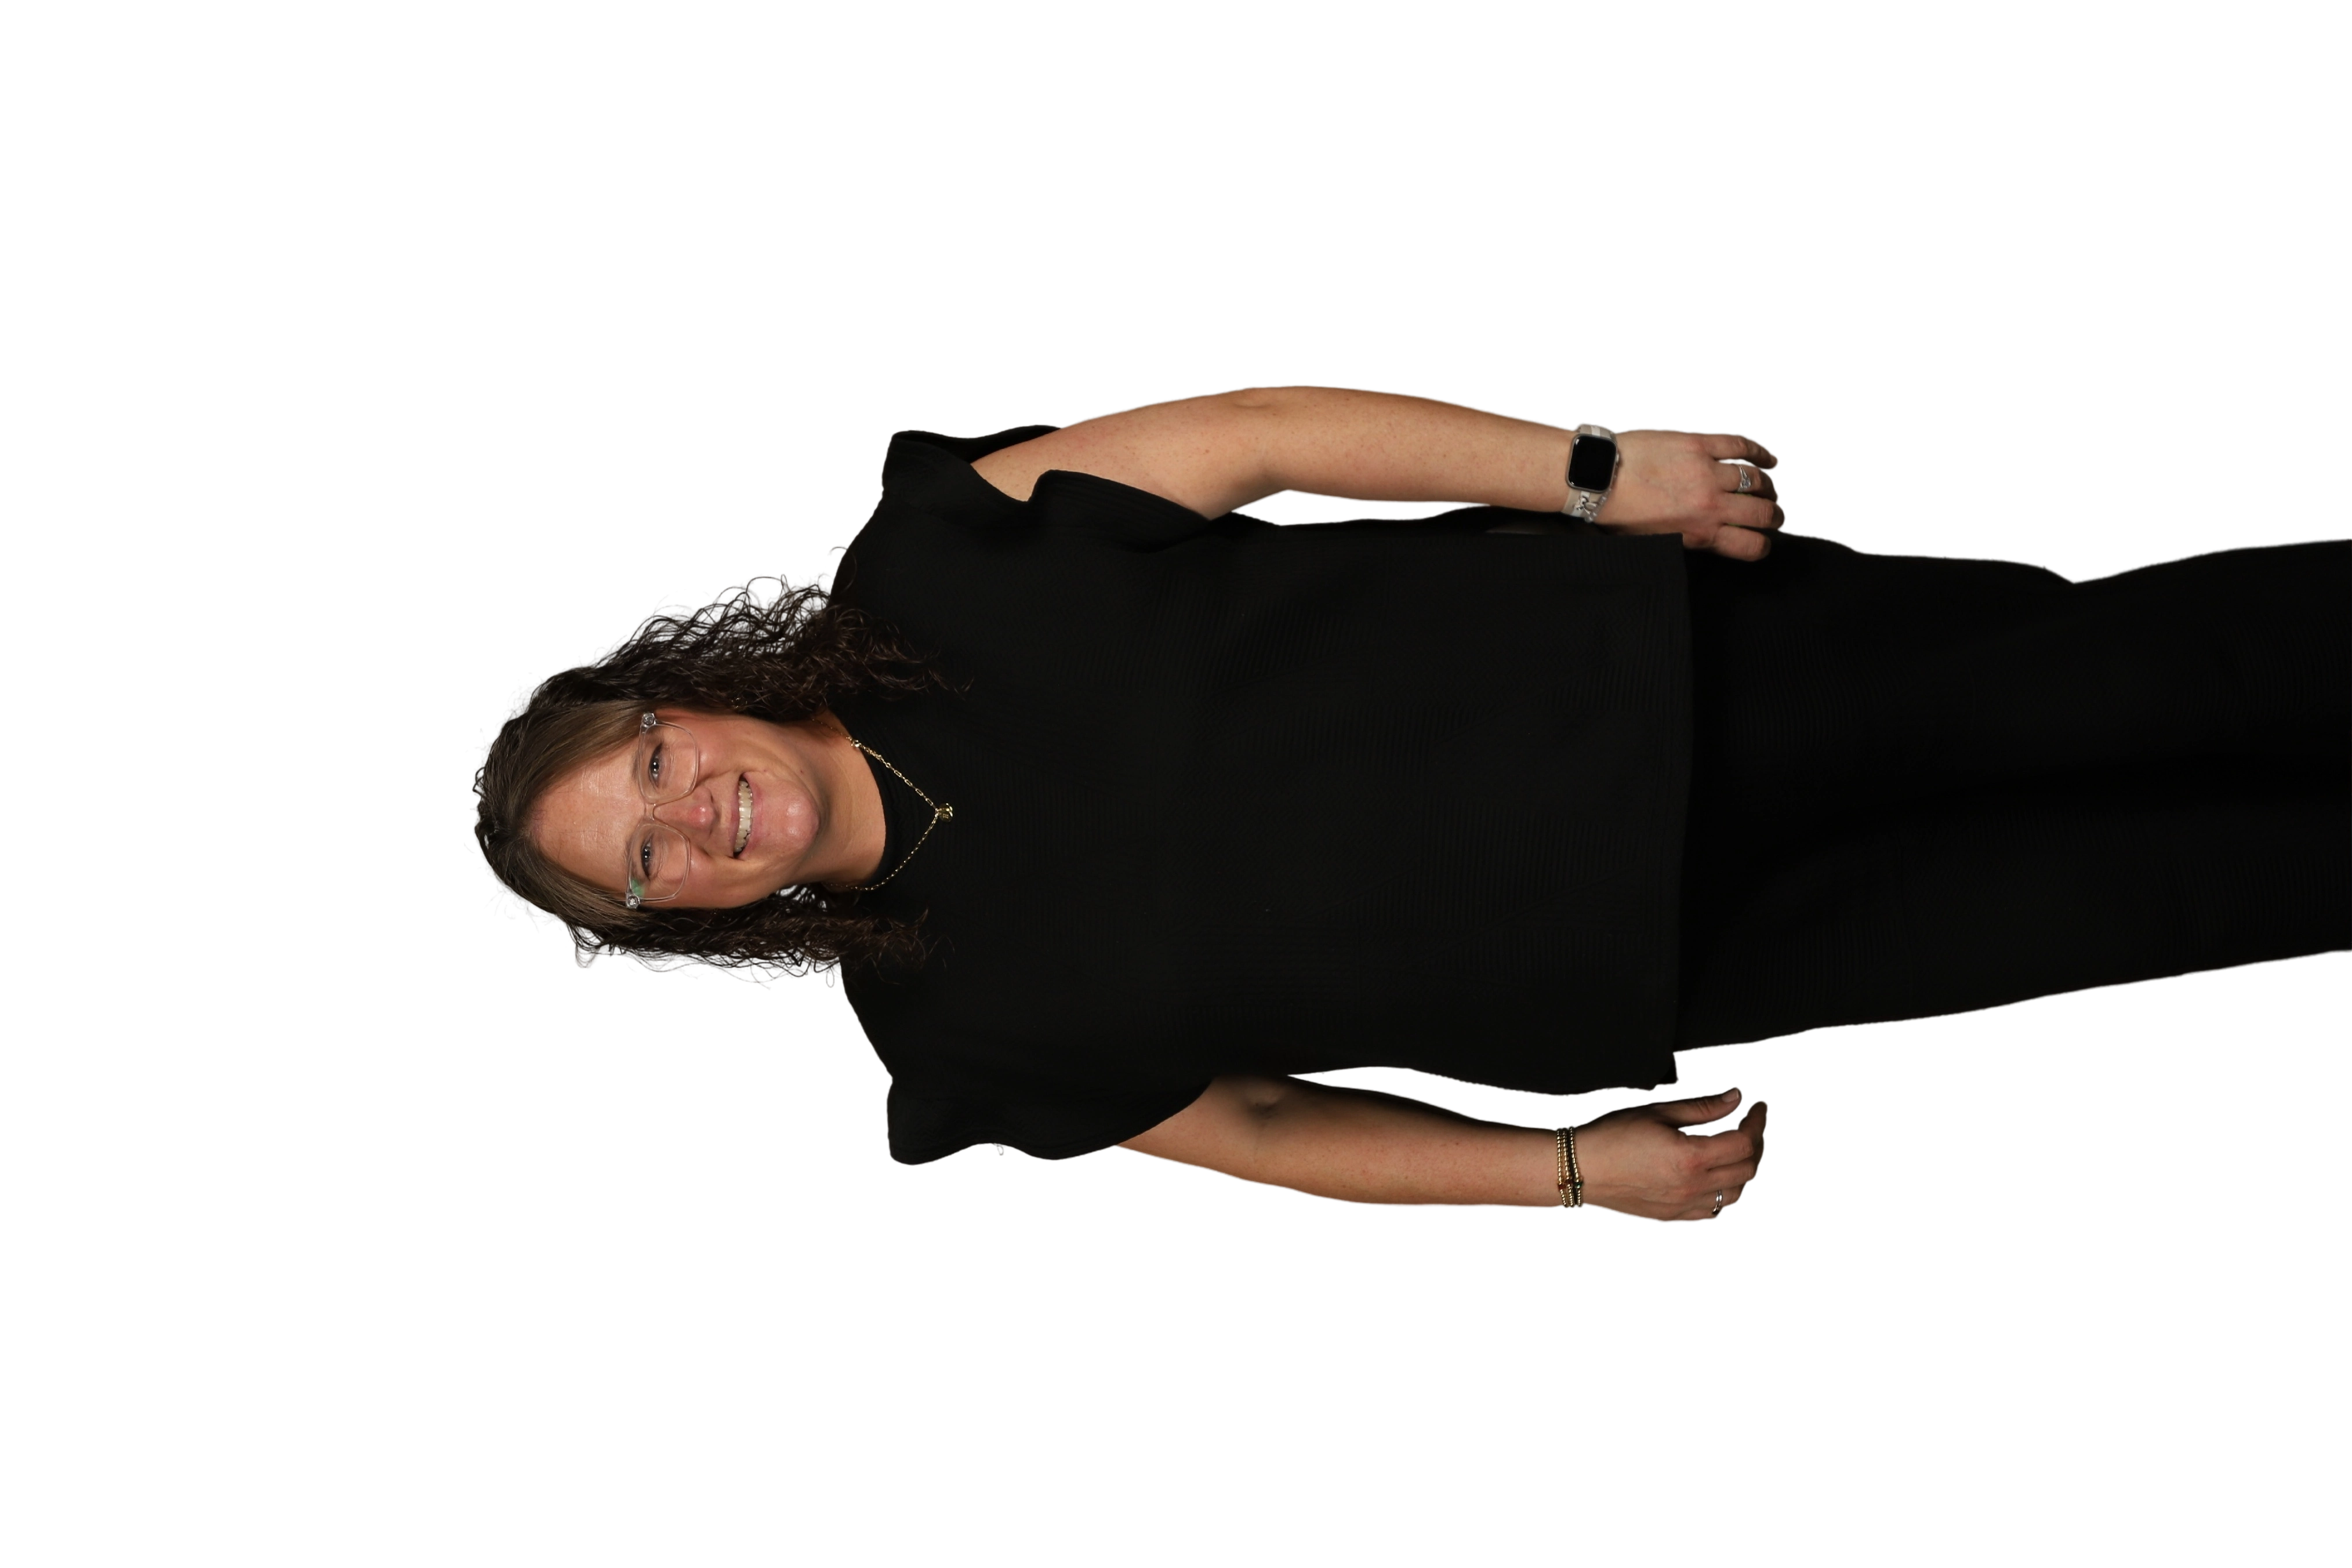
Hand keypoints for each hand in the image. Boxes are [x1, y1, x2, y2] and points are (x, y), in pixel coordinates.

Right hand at [1571, 1088, 1768, 1222]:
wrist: (1580, 1170)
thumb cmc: (1613, 1136)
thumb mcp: (1658, 1113)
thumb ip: (1702, 1108)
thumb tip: (1735, 1098)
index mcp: (1690, 1157)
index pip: (1744, 1141)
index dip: (1757, 1122)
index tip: (1757, 1107)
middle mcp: (1692, 1186)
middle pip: (1746, 1168)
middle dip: (1755, 1143)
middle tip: (1750, 1125)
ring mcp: (1684, 1206)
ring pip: (1735, 1193)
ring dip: (1742, 1170)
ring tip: (1735, 1150)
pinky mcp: (1673, 1217)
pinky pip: (1713, 1211)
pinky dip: (1723, 1193)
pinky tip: (1716, 1178)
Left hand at [1592, 429, 1786, 561]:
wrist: (1599, 476)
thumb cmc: (1620, 512)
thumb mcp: (1657, 540)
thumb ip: (1689, 539)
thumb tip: (1712, 539)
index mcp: (1698, 533)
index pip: (1750, 545)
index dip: (1763, 545)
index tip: (1765, 541)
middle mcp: (1710, 505)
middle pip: (1762, 513)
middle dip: (1774, 516)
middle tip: (1775, 514)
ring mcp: (1707, 472)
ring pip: (1757, 479)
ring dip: (1769, 485)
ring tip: (1770, 487)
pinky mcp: (1700, 444)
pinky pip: (1741, 445)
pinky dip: (1760, 452)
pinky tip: (1768, 458)